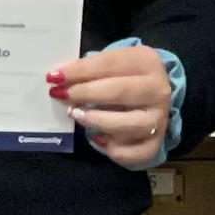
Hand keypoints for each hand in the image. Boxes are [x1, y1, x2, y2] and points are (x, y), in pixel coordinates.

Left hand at [52, 43, 172, 170]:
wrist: (153, 98)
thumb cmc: (125, 78)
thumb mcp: (111, 64)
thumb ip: (88, 68)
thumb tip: (59, 76)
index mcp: (147, 62)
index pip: (109, 64)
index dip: (79, 71)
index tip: (54, 77)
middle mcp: (159, 90)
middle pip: (119, 92)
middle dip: (84, 93)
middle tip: (61, 95)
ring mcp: (160, 119)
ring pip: (128, 124)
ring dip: (97, 121)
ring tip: (77, 115)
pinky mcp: (156, 143)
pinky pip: (135, 153)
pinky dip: (113, 150)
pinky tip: (98, 138)